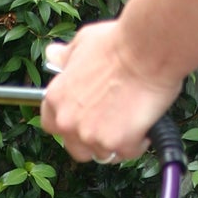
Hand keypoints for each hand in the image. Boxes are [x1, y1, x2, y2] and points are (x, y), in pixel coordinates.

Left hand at [40, 22, 182, 163]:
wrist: (146, 50)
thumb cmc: (117, 44)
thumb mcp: (82, 43)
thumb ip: (66, 57)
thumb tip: (53, 54)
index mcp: (56, 99)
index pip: (51, 126)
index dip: (70, 125)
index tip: (84, 120)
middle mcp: (68, 122)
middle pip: (76, 149)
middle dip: (93, 140)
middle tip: (112, 122)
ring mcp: (91, 135)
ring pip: (104, 154)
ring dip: (116, 142)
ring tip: (131, 118)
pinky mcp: (117, 143)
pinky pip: (128, 152)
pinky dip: (138, 142)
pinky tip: (144, 121)